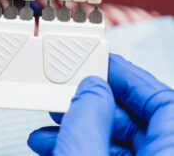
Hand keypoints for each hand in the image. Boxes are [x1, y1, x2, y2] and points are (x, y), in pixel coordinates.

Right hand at [28, 53, 173, 154]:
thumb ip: (88, 121)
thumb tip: (90, 90)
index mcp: (170, 153)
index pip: (164, 102)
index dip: (131, 78)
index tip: (104, 64)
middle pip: (138, 121)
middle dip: (95, 105)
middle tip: (67, 94)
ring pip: (121, 144)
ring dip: (82, 129)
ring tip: (49, 125)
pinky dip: (83, 148)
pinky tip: (52, 144)